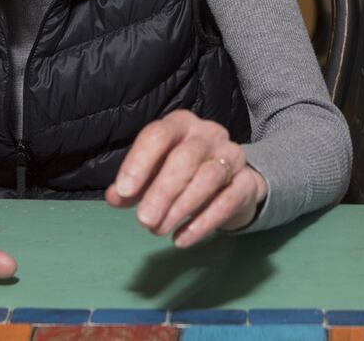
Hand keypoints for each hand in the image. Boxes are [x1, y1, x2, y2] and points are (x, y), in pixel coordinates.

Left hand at [107, 109, 266, 247]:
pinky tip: (182, 238)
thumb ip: (133, 186)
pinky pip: (227, 201)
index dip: (139, 162)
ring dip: (181, 207)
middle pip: (185, 157)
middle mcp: (208, 134)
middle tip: (144, 221)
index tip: (124, 191)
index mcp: (180, 125)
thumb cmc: (185, 173)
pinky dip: (203, 222)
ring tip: (159, 230)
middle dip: (162, 191)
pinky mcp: (247, 181)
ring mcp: (232, 155)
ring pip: (209, 177)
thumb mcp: (154, 175)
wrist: (234, 181)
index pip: (159, 135)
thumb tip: (115, 197)